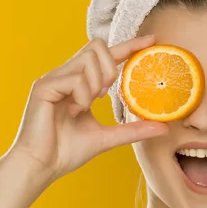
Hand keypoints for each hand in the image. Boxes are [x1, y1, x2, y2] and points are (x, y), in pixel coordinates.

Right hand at [5, 36, 167, 180]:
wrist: (42, 167)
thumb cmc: (68, 151)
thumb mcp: (108, 138)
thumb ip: (133, 129)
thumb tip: (163, 127)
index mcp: (79, 83)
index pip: (106, 55)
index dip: (129, 46)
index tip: (152, 40)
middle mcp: (65, 75)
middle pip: (96, 46)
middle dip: (110, 66)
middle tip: (106, 92)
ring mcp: (53, 79)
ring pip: (87, 59)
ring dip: (96, 83)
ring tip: (88, 104)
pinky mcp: (43, 87)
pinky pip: (75, 79)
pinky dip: (83, 96)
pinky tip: (76, 110)